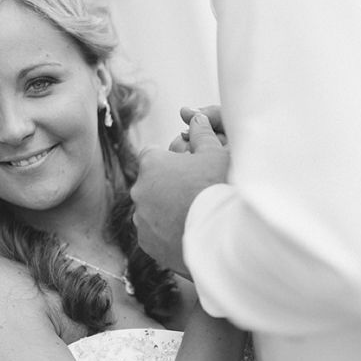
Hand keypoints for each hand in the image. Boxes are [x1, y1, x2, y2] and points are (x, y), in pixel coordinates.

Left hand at [132, 113, 229, 272]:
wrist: (222, 234)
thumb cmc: (219, 186)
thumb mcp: (216, 153)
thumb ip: (202, 134)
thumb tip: (196, 117)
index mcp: (151, 163)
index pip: (152, 155)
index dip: (169, 160)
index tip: (185, 168)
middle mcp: (139, 190)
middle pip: (151, 184)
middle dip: (167, 187)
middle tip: (194, 194)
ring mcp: (141, 218)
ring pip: (151, 210)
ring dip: (165, 212)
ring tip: (193, 217)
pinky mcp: (146, 242)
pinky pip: (154, 235)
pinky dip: (166, 234)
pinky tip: (188, 234)